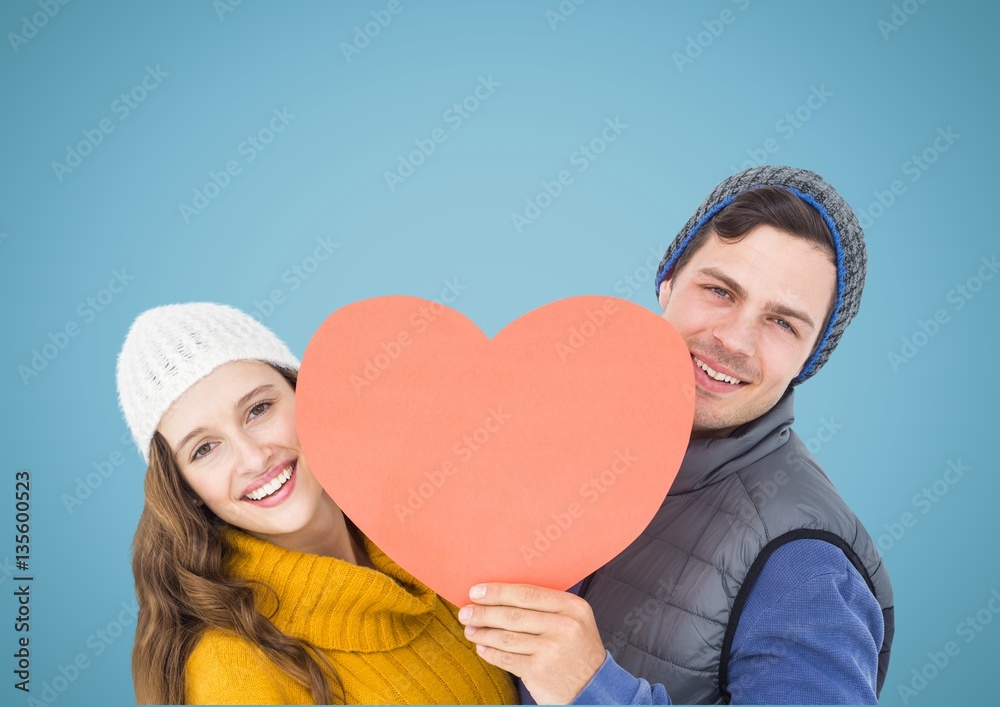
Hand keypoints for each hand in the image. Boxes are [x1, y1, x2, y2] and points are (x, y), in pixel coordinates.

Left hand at [458, 582, 606, 704]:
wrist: (593, 688)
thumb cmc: (577, 650)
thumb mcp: (573, 621)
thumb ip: (546, 606)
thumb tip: (500, 595)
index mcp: (572, 607)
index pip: (527, 594)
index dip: (498, 592)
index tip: (476, 591)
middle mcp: (564, 626)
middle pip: (513, 615)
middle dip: (484, 612)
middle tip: (466, 611)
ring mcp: (552, 649)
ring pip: (507, 636)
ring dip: (483, 632)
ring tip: (470, 629)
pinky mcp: (539, 671)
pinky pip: (506, 658)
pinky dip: (490, 651)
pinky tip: (482, 647)